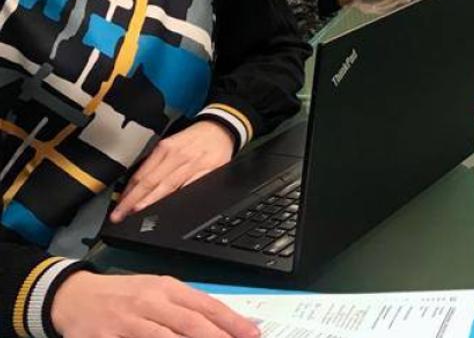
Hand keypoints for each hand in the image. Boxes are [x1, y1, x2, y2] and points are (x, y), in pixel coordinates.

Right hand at [52, 271, 259, 337]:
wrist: (73, 295)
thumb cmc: (122, 295)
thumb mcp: (156, 292)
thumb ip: (184, 307)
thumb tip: (220, 323)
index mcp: (166, 288)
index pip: (206, 305)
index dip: (231, 321)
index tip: (252, 334)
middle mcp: (149, 302)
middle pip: (190, 323)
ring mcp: (127, 321)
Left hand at [109, 121, 233, 222]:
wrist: (221, 128)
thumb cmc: (195, 139)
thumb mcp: (172, 144)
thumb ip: (157, 163)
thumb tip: (138, 186)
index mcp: (165, 148)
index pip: (142, 174)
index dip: (128, 192)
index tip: (118, 206)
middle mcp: (177, 156)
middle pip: (151, 182)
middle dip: (133, 200)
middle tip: (121, 214)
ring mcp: (193, 164)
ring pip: (168, 186)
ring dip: (151, 200)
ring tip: (137, 211)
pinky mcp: (209, 170)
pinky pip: (191, 187)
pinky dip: (179, 197)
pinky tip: (170, 206)